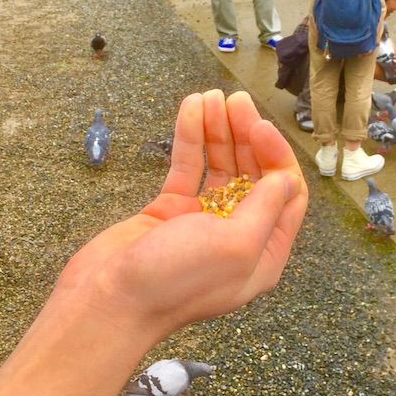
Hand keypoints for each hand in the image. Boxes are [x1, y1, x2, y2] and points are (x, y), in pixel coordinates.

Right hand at [57, 90, 307, 342]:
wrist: (108, 300)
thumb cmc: (176, 279)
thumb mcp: (236, 246)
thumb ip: (266, 208)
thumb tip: (287, 179)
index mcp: (263, 252)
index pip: (286, 194)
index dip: (277, 156)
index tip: (258, 126)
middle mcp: (237, 235)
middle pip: (254, 174)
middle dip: (247, 135)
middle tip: (236, 101)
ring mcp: (202, 221)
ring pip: (220, 166)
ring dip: (219, 130)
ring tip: (211, 95)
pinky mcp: (170, 210)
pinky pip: (188, 167)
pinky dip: (191, 137)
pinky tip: (191, 107)